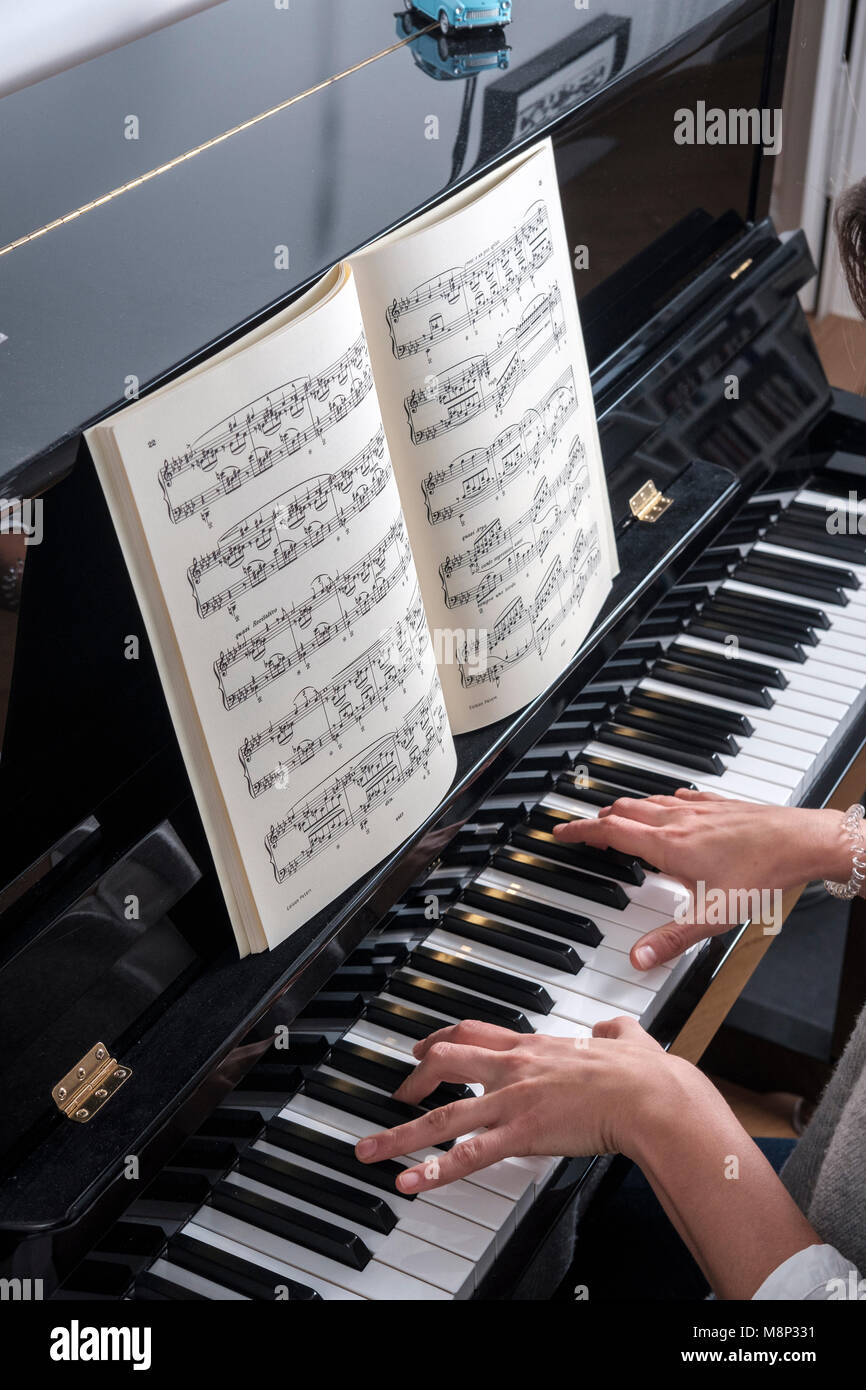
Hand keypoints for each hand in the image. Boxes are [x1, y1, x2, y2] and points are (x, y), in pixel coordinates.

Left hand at [354, 1017, 692, 1192]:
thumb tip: (612, 1030)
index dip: (442, 1039)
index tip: (424, 1049)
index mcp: (535, 1046)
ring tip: (369, 1150)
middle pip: (444, 1061)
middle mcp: (515, 1068)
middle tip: (397, 1096)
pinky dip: (434, 1171)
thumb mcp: (625, 1038)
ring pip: (443, 1114)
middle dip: (413, 1079)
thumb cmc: (643, 1073)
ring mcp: (514, 1100)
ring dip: (399, 1134)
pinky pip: (468, 1155)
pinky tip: (410, 1183)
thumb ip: (612, 1031)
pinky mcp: (522, 1133)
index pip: (474, 1033)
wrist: (649, 1095)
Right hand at [552, 789, 848, 968]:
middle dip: (600, 819)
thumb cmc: (762, 873)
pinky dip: (663, 801)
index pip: (611, 832)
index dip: (581, 832)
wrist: (802, 841)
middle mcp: (678, 821)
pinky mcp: (720, 805)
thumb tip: (638, 958)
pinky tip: (672, 804)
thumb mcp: (713, 916)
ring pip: (651, 802)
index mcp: (668, 844)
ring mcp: (700, 810)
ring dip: (627, 808)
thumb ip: (672, 938)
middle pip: (626, 812)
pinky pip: (680, 797)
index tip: (562, 832)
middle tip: (585, 829)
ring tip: (618, 817)